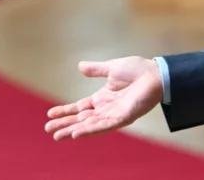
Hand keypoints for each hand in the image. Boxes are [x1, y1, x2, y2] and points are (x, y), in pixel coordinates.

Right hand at [44, 56, 162, 139]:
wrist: (156, 74)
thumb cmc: (138, 70)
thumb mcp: (112, 68)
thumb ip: (96, 69)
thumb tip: (79, 66)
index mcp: (102, 98)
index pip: (79, 107)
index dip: (65, 111)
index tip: (50, 115)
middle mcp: (106, 108)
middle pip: (81, 119)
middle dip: (65, 124)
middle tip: (48, 130)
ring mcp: (114, 114)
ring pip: (89, 125)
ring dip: (73, 130)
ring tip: (57, 136)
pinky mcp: (123, 117)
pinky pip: (104, 126)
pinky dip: (90, 130)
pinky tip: (76, 134)